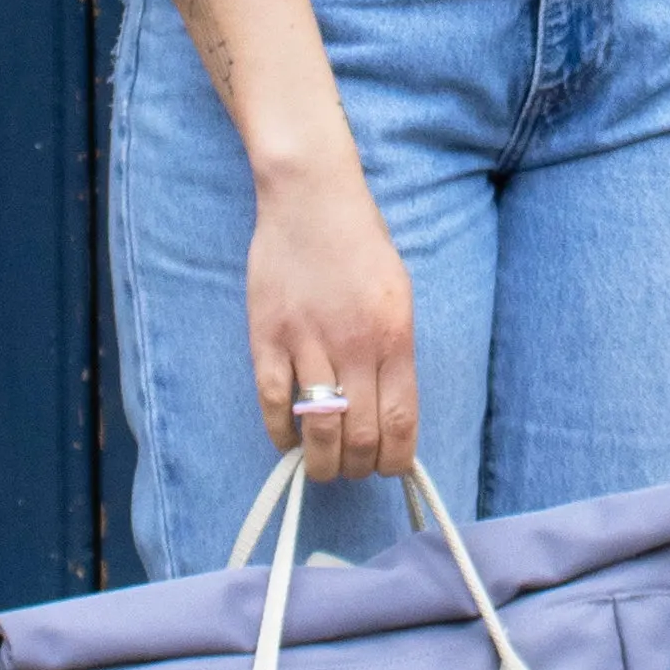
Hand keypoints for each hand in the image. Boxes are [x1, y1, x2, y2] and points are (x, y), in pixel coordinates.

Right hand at [247, 143, 418, 482]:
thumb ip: (396, 353)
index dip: (395, 460)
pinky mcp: (268, 336)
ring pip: (318, 428)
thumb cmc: (360, 246)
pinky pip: (274, 402)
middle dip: (357, 466)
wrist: (312, 200)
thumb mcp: (399, 298)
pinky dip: (281, 433)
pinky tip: (288, 440)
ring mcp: (308, 342)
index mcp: (394, 337)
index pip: (400, 422)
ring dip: (321, 462)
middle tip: (351, 468)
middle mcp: (355, 345)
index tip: (387, 469)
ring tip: (320, 466)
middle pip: (360, 435)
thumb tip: (392, 412)